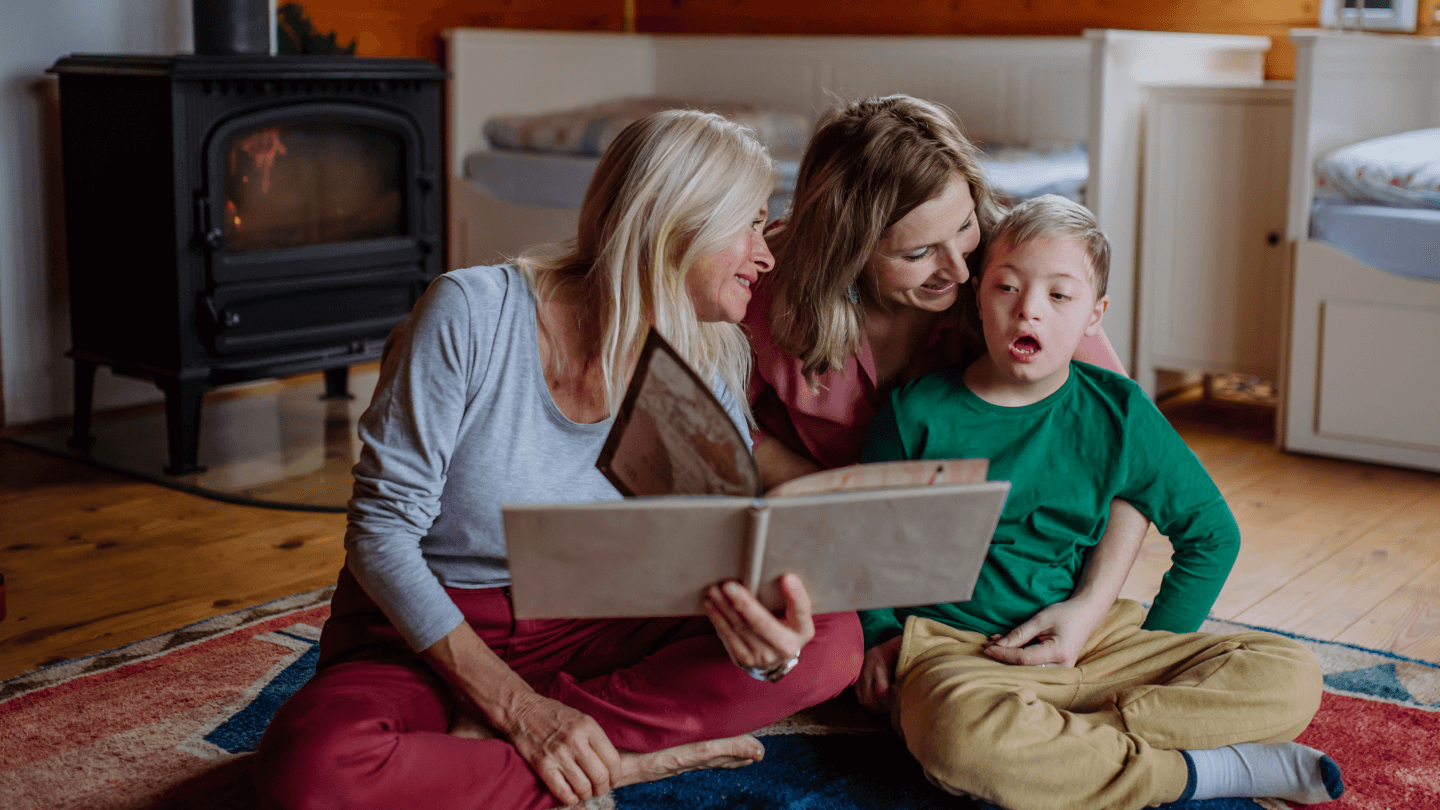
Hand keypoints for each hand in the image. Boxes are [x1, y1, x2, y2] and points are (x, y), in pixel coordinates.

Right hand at [499, 691, 620, 805]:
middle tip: (600, 789)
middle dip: (603, 788)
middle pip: (600, 776)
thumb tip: (608, 762)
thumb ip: (594, 738)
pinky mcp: (543, 765)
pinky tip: (571, 795)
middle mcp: (576, 741)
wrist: (522, 710)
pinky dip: (570, 798)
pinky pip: (562, 791)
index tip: (614, 780)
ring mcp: (558, 754)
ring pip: (582, 787)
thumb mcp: (581, 718)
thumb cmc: (553, 714)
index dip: (616, 775)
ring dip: (586, 794)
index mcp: (589, 727)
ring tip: (585, 792)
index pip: (612, 759)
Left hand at [703, 573, 813, 673]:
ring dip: (724, 608)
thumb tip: (780, 574)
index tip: (787, 577)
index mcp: (803, 630)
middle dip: (744, 604)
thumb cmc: (786, 625)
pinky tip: (711, 607)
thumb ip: (791, 598)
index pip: (801, 611)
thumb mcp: (795, 614)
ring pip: (740, 629)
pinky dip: (718, 620)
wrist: (777, 656)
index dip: (796, 595)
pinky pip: (729, 637)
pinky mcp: (747, 660)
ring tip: (714, 591)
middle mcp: (786, 647)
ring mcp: (765, 657)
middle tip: (728, 586)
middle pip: (763, 623)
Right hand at [855, 636, 902, 713]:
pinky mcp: (855, 679)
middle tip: (894, 709)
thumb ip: (908, 658)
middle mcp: (866, 672)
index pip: (880, 692)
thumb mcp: (901, 648)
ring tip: (887, 707)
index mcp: (878, 666)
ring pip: (863, 700)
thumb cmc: (892, 646)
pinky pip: (859, 697)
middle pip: (870, 700)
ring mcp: (859, 676)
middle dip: (882, 708)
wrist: (875, 638)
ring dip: (875, 707)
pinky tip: (878, 702)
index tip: (899, 703)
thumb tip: (918, 671)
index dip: (889, 703)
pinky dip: (868, 703)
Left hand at [983, 596, 1108, 667]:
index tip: (988, 647)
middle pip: (1026, 670)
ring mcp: (1063, 672)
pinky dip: (1020, 662)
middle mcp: (1063, 667)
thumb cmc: (1065, 614)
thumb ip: (1020, 633)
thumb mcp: (1041, 619)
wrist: (1087, 615)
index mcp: (1059, 652)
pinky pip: (1036, 669)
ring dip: (1011, 661)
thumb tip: (998, 645)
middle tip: (989, 648)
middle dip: (1005, 660)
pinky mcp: (1059, 671)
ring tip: (996, 647)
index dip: (1004, 654)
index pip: (1024, 659)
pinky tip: (1008, 651)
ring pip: (1029, 672)